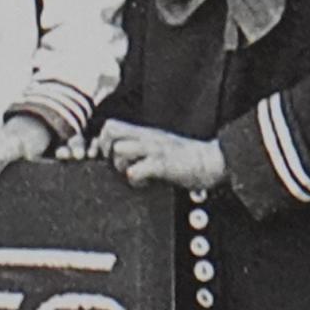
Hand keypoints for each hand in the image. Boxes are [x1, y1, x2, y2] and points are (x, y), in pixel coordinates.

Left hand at [93, 121, 227, 194]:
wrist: (209, 161)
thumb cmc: (181, 158)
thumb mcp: (155, 146)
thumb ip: (136, 147)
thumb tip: (112, 155)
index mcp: (142, 133)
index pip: (109, 126)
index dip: (100, 142)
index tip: (102, 158)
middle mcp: (145, 137)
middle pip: (109, 130)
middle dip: (106, 150)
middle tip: (116, 165)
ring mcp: (153, 149)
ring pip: (119, 150)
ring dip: (120, 167)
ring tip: (133, 176)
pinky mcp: (162, 164)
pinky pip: (137, 170)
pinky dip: (135, 180)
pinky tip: (144, 184)